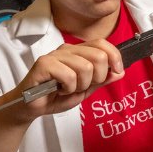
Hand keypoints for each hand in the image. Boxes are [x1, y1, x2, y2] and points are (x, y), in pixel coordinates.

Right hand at [2, 40, 123, 122]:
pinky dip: (68, 88)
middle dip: (98, 77)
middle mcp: (67, 50)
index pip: (102, 44)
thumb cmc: (56, 96)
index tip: (117, 71)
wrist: (32, 107)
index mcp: (78, 52)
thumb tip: (121, 71)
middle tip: (83, 86)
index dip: (115, 57)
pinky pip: (68, 75)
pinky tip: (59, 90)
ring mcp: (54, 55)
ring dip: (80, 85)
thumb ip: (102, 80)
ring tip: (68, 89)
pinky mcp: (43, 64)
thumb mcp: (86, 89)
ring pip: (85, 67)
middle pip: (98, 56)